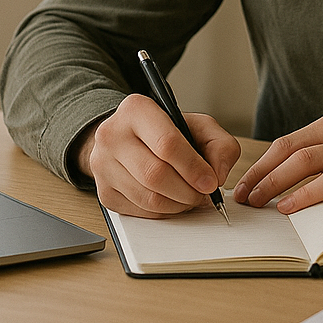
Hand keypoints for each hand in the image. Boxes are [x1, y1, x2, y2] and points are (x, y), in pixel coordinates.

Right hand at [76, 93, 240, 217]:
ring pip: (148, 198)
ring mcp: (103, 165)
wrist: (128, 140)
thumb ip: (220, 145)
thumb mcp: (199, 126)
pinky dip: (163, 212)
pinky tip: (171, 200)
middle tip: (203, 194)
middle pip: (156, 175)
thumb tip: (218, 175)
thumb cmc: (166, 133)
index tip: (210, 182)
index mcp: (136, 110)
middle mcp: (112, 135)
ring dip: (178, 205)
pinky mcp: (103, 192)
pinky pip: (140, 212)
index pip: (166, 143)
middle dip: (188, 191)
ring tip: (190, 197)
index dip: (193, 168)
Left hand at [231, 113, 322, 213]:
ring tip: (259, 202)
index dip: (262, 164)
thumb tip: (295, 181)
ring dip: (275, 183)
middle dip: (260, 174)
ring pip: (304, 162)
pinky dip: (306, 194)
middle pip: (288, 149)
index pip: (287, 142)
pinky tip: (290, 207)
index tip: (246, 184)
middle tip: (243, 196)